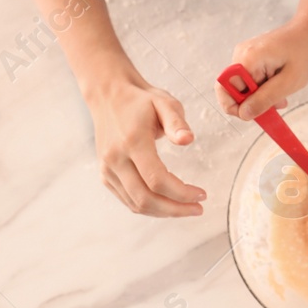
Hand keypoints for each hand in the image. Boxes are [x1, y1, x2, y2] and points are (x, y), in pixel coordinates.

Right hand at [85, 73, 205, 216]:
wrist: (109, 95)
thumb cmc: (140, 100)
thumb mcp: (164, 103)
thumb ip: (177, 122)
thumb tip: (188, 140)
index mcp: (133, 142)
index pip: (157, 179)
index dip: (181, 193)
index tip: (201, 195)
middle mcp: (116, 158)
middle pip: (145, 198)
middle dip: (175, 209)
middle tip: (198, 209)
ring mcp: (108, 168)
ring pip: (135, 204)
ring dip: (163, 212)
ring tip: (186, 209)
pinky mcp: (106, 174)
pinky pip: (127, 199)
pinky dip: (149, 207)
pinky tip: (167, 203)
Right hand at [219, 14, 307, 120]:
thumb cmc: (305, 51)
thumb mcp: (289, 82)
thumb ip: (265, 99)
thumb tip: (244, 114)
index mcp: (248, 58)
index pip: (225, 88)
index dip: (236, 106)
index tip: (256, 114)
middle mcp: (241, 54)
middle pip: (233, 89)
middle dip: (252, 103)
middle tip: (275, 105)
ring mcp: (244, 55)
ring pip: (243, 86)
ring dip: (260, 96)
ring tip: (282, 96)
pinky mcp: (251, 57)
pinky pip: (250, 79)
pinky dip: (262, 88)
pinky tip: (279, 86)